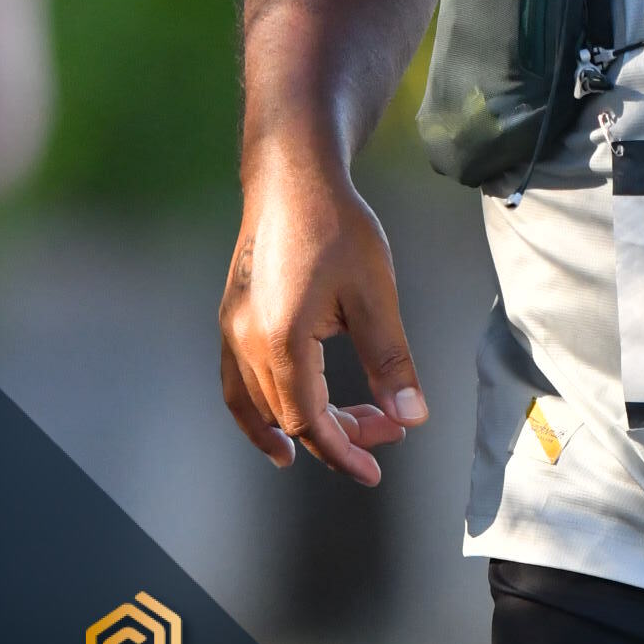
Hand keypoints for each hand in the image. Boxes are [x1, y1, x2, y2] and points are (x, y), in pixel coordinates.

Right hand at [219, 156, 427, 483]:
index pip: (311, 422)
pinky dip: (254, 411)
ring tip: (333, 443)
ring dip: (298, 426)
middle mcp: (246, 342)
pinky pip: (236, 382)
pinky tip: (276, 418)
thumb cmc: (335, 225)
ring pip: (257, 404)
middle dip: (336, 434)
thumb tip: (411, 416)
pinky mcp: (232, 315)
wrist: (293, 175)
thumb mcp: (375, 294)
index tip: (375, 469)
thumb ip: (390, 361)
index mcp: (281, 342)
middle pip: (287, 416)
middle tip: (384, 431)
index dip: (344, 452)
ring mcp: (232, 329)